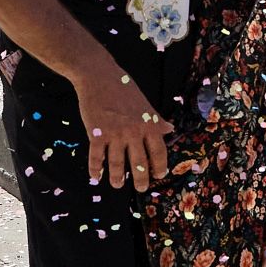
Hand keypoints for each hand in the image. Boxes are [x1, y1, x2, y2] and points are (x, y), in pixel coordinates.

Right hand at [74, 58, 170, 188]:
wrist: (100, 78)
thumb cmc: (124, 89)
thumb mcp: (145, 104)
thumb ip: (156, 119)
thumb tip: (170, 129)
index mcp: (148, 124)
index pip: (159, 151)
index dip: (160, 166)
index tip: (159, 175)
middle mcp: (134, 132)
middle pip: (139, 162)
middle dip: (141, 179)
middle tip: (141, 188)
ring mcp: (115, 134)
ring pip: (117, 163)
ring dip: (117, 177)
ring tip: (118, 185)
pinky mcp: (96, 134)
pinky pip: (96, 157)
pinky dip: (95, 168)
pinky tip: (96, 176)